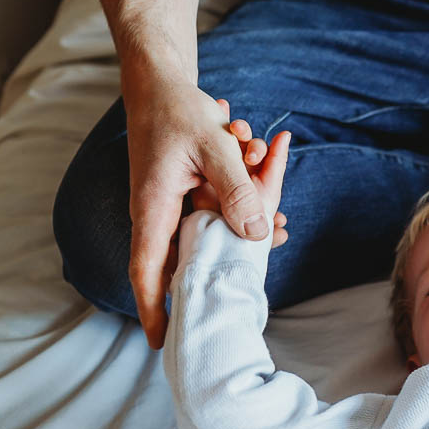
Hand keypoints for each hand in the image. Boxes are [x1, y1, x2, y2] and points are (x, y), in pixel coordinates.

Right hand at [123, 73, 277, 348]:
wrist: (161, 84)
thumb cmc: (177, 112)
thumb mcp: (214, 147)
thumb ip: (237, 190)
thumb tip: (258, 236)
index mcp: (153, 211)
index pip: (147, 272)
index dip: (152, 311)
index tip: (160, 344)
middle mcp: (157, 216)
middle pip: (184, 264)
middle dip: (221, 272)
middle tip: (256, 281)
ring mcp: (171, 209)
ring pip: (207, 238)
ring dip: (240, 232)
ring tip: (280, 224)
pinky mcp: (185, 198)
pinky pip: (213, 217)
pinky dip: (240, 210)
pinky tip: (270, 200)